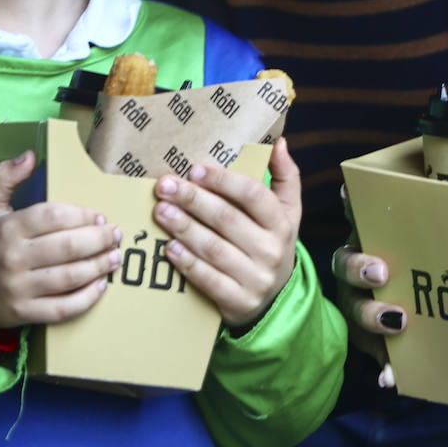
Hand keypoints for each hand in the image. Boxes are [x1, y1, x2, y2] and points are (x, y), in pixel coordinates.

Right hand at [0, 151, 121, 331]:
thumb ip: (5, 176)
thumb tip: (30, 155)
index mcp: (7, 229)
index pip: (52, 217)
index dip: (81, 215)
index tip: (100, 216)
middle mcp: (13, 259)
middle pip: (67, 247)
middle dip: (98, 240)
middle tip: (115, 235)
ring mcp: (20, 289)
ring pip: (69, 278)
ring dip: (99, 267)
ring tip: (115, 257)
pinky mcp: (25, 313)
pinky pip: (62, 309)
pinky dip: (86, 299)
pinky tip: (100, 286)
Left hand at [152, 137, 300, 329]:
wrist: (274, 299)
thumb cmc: (270, 242)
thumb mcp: (287, 211)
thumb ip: (285, 176)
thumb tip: (280, 143)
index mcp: (282, 223)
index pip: (253, 195)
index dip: (223, 181)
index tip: (195, 169)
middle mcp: (272, 251)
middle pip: (227, 219)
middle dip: (193, 199)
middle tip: (165, 186)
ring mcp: (256, 279)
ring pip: (214, 248)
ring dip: (184, 227)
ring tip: (160, 211)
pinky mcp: (239, 302)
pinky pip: (209, 280)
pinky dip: (187, 262)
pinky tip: (169, 247)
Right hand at [331, 185, 403, 387]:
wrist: (416, 310)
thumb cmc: (418, 261)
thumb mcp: (418, 238)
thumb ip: (418, 211)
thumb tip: (399, 194)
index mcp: (366, 240)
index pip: (354, 218)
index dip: (349, 205)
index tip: (349, 195)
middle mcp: (354, 271)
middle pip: (346, 265)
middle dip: (360, 268)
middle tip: (380, 271)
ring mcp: (357, 304)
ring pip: (355, 308)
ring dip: (372, 314)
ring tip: (396, 322)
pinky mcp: (369, 339)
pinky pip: (373, 352)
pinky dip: (384, 365)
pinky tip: (390, 377)